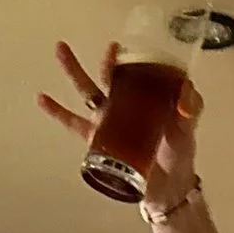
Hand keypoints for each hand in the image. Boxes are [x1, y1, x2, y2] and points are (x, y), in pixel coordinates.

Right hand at [38, 41, 201, 213]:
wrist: (170, 188)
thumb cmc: (178, 155)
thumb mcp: (187, 128)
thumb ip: (191, 109)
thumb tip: (186, 91)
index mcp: (144, 100)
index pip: (130, 73)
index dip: (122, 60)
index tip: (115, 47)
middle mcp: (124, 108)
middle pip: (104, 78)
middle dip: (90, 61)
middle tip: (71, 44)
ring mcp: (110, 124)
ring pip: (88, 94)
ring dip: (73, 74)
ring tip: (60, 53)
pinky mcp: (101, 144)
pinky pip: (75, 126)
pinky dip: (58, 112)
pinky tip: (43, 99)